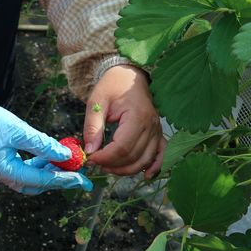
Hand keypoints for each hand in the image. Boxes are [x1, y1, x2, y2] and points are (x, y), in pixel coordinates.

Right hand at [0, 93, 92, 194]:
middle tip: (78, 177)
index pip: (41, 180)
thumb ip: (43, 145)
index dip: (63, 179)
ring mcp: (1, 171)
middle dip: (58, 181)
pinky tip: (49, 158)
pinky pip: (24, 171)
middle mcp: (3, 175)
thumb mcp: (20, 131)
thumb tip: (65, 155)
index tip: (81, 178)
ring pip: (31, 179)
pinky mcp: (2, 163)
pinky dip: (38, 167)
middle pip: (36, 186)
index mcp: (6, 171)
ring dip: (49, 173)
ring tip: (66, 165)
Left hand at [83, 65, 164, 179]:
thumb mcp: (97, 102)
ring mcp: (157, 130)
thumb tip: (90, 150)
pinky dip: (154, 167)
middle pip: (133, 156)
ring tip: (108, 167)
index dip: (104, 157)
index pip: (122, 147)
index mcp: (137, 116)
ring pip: (144, 160)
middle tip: (95, 162)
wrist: (130, 75)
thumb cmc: (112, 85)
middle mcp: (151, 125)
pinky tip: (145, 176)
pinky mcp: (158, 133)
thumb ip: (92, 127)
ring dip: (126, 169)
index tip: (90, 157)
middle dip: (112, 164)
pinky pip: (160, 154)